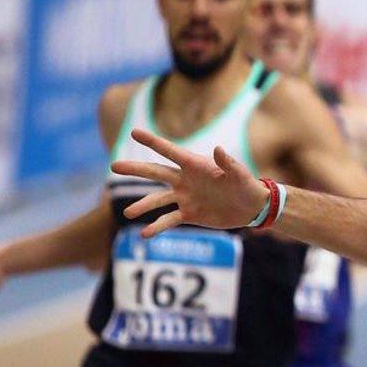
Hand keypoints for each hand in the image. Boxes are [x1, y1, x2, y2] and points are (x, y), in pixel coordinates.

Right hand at [111, 129, 268, 236]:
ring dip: (143, 206)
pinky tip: (144, 234)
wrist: (252, 207)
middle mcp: (185, 180)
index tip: (134, 131)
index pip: (170, 151)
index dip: (153, 142)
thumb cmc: (247, 186)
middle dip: (136, 169)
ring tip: (129, 214)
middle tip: (114, 166)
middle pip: (156, 172)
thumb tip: (218, 149)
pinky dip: (157, 227)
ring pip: (158, 200)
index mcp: (195, 165)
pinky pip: (169, 220)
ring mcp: (185, 197)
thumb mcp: (240, 175)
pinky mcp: (189, 214)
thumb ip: (228, 163)